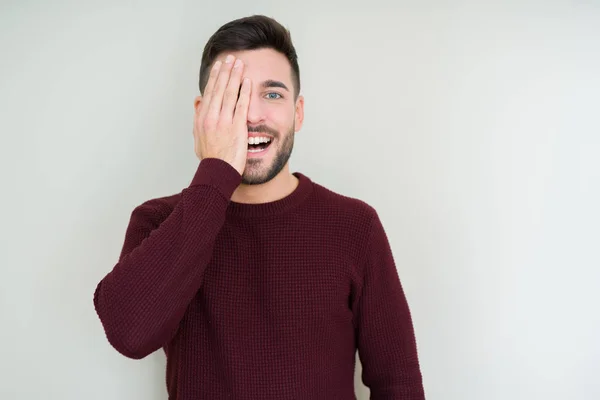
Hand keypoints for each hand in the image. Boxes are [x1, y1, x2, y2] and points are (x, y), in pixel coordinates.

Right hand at [193, 54, 250, 175]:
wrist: (216, 173)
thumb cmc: (210, 158)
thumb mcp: (198, 137)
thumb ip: (198, 117)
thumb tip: (198, 101)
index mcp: (202, 118)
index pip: (209, 92)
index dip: (214, 77)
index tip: (219, 66)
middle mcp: (211, 117)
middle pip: (219, 88)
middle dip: (225, 71)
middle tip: (231, 58)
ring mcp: (224, 121)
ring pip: (229, 93)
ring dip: (235, 76)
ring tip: (240, 64)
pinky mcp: (236, 128)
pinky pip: (241, 105)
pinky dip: (245, 92)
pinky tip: (248, 81)